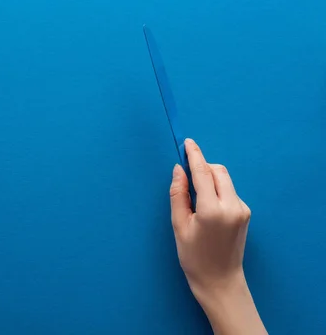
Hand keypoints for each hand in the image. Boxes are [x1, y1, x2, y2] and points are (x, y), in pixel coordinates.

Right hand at [170, 138, 266, 334]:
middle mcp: (232, 205)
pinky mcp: (245, 213)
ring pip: (224, 180)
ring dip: (210, 179)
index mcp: (212, 209)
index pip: (203, 173)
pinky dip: (216, 190)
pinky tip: (206, 208)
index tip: (188, 142)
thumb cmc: (194, 257)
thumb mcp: (179, 225)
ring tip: (195, 197)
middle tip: (186, 175)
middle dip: (203, 166)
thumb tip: (179, 170)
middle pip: (218, 171)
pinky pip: (229, 191)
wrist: (220, 281)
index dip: (194, 155)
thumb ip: (178, 194)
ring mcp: (242, 209)